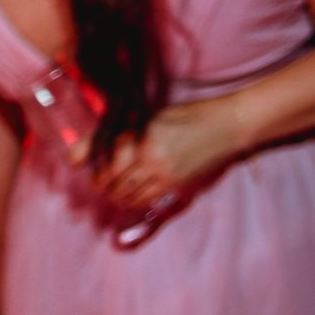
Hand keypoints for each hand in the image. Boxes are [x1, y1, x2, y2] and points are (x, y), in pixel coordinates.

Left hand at [93, 98, 245, 211]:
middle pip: (108, 178)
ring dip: (114, 192)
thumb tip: (91, 146)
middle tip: (99, 179)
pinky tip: (132, 195)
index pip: (100, 154)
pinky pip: (143, 199)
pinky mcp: (174, 182)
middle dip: (99, 181)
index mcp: (142, 133)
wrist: (230, 124)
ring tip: (114, 188)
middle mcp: (148, 154)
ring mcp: (162, 171)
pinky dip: (132, 200)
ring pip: (123, 192)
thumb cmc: (195, 114)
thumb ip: (125, 131)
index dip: (87, 162)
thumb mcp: (156, 115)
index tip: (84, 163)